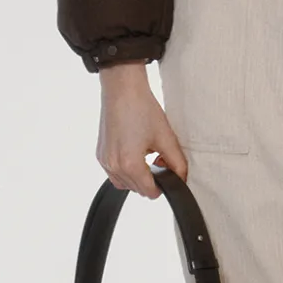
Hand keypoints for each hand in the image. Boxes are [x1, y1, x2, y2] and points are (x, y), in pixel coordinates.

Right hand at [96, 61, 188, 196]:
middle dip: (150, 180)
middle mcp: (114, 165)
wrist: (122, 90)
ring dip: (137, 177)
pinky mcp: (100, 154)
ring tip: (147, 156)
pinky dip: (126, 169)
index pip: (149, 192)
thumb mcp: (166, 138)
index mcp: (130, 164)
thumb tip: (181, 178)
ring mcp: (104, 160)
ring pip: (124, 183)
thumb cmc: (142, 109)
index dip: (162, 186)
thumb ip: (177, 163)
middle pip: (136, 189)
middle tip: (160, 159)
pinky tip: (135, 152)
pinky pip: (114, 173)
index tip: (168, 173)